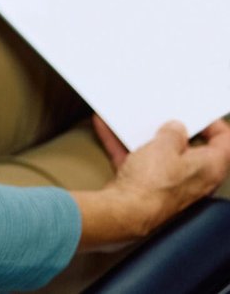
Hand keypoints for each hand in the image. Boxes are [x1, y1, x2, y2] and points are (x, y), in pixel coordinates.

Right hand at [89, 117, 229, 242]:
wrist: (125, 212)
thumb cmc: (153, 186)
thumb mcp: (164, 146)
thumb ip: (172, 133)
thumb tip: (176, 129)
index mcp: (210, 168)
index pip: (225, 143)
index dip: (214, 125)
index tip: (198, 115)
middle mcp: (196, 180)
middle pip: (192, 151)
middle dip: (175, 132)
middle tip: (165, 118)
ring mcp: (172, 187)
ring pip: (162, 157)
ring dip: (147, 140)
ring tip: (134, 124)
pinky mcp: (148, 191)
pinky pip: (139, 164)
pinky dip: (126, 149)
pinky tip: (111, 135)